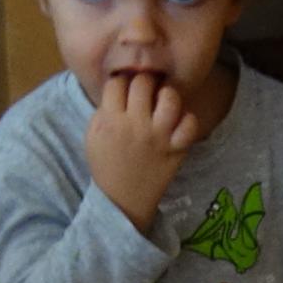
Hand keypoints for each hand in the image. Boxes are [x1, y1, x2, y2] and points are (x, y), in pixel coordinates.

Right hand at [84, 70, 201, 232]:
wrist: (122, 201)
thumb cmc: (106, 166)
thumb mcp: (92, 137)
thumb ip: (102, 111)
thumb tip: (118, 88)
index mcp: (111, 121)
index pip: (117, 82)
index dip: (120, 81)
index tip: (123, 89)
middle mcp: (136, 125)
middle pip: (143, 82)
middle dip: (143, 81)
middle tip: (144, 91)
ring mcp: (159, 136)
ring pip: (170, 97)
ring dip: (166, 94)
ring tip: (162, 101)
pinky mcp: (176, 149)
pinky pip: (190, 123)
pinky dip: (187, 119)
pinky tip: (178, 122)